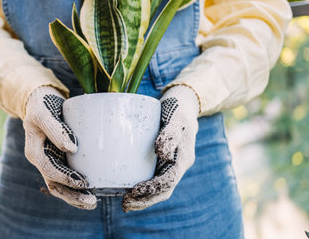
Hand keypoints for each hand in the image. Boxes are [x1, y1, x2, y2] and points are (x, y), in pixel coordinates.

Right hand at [23, 86, 96, 209]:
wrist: (39, 102)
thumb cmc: (42, 106)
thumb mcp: (43, 113)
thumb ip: (55, 128)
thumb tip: (72, 148)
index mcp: (34, 151)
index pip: (49, 169)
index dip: (65, 177)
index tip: (83, 181)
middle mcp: (41, 160)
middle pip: (55, 184)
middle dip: (72, 195)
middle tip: (92, 201)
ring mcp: (50, 162)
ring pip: (60, 187)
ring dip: (75, 197)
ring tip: (93, 202)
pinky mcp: (59, 160)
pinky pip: (66, 180)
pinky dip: (76, 189)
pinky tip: (91, 195)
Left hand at [122, 85, 199, 211]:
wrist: (182, 105)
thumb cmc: (178, 109)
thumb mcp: (176, 117)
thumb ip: (170, 133)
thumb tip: (162, 153)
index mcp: (183, 159)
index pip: (169, 181)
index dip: (152, 189)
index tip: (135, 191)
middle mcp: (178, 166)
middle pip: (164, 191)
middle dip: (145, 200)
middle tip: (124, 204)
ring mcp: (171, 165)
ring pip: (159, 189)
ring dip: (143, 199)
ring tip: (125, 203)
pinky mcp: (162, 162)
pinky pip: (153, 179)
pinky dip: (143, 188)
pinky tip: (128, 189)